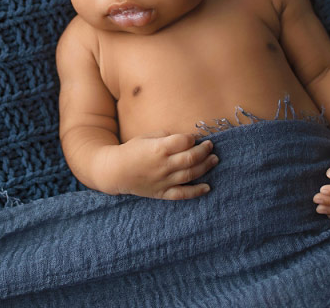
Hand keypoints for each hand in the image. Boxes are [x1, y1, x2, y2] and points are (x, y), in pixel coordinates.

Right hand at [102, 130, 218, 199]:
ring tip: (214, 159)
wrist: (116, 171)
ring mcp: (164, 181)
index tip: (194, 137)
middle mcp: (163, 165)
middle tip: (210, 146)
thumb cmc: (132, 150)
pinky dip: (196, 191)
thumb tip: (184, 138)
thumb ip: (166, 136)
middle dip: (204, 151)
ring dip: (205, 167)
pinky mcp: (163, 193)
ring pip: (190, 174)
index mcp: (158, 148)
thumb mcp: (146, 136)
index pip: (183, 141)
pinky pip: (182, 194)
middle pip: (190, 158)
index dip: (192, 138)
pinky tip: (208, 187)